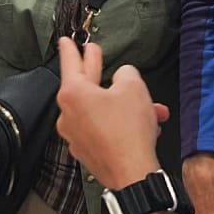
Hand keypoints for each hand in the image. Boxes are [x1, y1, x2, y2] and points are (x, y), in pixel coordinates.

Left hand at [55, 38, 168, 191]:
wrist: (132, 173)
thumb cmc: (129, 131)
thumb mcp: (133, 87)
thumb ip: (126, 73)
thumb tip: (123, 77)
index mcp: (73, 94)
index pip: (70, 63)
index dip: (70, 48)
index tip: (64, 40)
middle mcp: (68, 115)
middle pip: (84, 86)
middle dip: (96, 70)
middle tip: (94, 55)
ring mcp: (76, 135)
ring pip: (100, 110)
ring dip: (123, 104)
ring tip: (150, 105)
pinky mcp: (88, 151)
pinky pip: (103, 129)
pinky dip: (121, 124)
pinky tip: (145, 124)